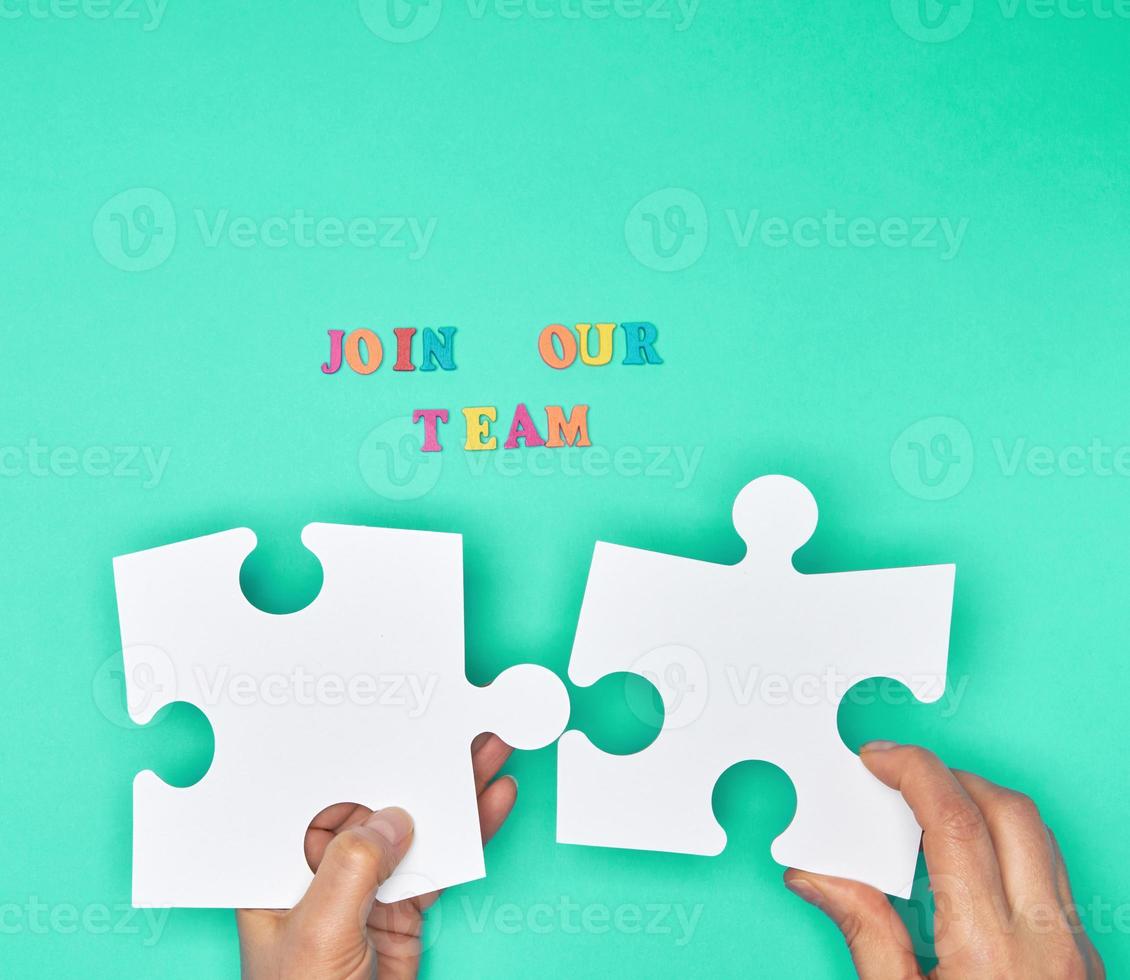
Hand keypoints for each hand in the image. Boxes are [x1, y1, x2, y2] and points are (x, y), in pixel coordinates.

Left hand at [236, 733, 517, 979]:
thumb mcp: (317, 933)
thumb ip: (353, 870)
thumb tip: (392, 820)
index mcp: (279, 864)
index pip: (313, 793)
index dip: (350, 753)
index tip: (386, 722)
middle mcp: (322, 867)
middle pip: (373, 801)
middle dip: (414, 763)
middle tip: (455, 726)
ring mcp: (366, 886)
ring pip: (414, 826)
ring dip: (452, 791)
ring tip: (487, 749)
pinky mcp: (402, 907)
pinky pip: (440, 860)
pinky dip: (469, 833)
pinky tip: (490, 804)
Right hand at [784, 742, 1104, 978]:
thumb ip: (866, 934)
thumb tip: (819, 876)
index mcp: (991, 950)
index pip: (954, 821)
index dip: (912, 770)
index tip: (878, 757)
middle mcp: (1045, 939)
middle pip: (1009, 811)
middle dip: (950, 773)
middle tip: (899, 774)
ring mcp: (1073, 950)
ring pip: (1039, 837)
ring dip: (983, 805)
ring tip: (928, 812)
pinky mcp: (1082, 962)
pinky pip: (1050, 875)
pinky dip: (1006, 846)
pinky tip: (966, 869)